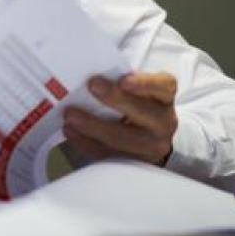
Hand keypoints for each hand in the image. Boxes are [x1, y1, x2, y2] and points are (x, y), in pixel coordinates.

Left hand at [62, 71, 177, 165]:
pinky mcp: (134, 163)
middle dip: (115, 99)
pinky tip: (70, 131)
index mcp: (164, 97)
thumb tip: (88, 72)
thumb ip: (119, 80)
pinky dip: (86, 142)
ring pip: (123, 138)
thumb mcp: (135, 88)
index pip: (163, 86)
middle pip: (143, 112)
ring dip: (93, 126)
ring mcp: (152, 146)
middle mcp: (164, 121)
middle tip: (92, 86)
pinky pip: (108, 155)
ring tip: (70, 115)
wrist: (146, 137)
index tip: (123, 80)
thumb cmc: (134, 103)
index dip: (144, 83)